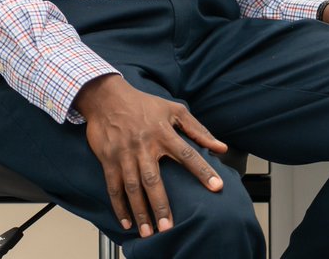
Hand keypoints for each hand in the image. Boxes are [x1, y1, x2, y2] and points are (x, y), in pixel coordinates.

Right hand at [74, 74, 227, 237]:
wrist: (107, 98)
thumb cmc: (144, 104)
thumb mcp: (175, 110)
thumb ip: (199, 130)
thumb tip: (221, 147)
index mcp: (164, 133)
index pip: (188, 154)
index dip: (203, 171)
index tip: (216, 186)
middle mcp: (144, 146)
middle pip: (154, 180)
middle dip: (161, 205)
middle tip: (168, 226)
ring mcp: (125, 155)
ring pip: (133, 188)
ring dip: (140, 211)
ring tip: (149, 231)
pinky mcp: (108, 160)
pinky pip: (114, 187)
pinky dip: (119, 206)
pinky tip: (127, 221)